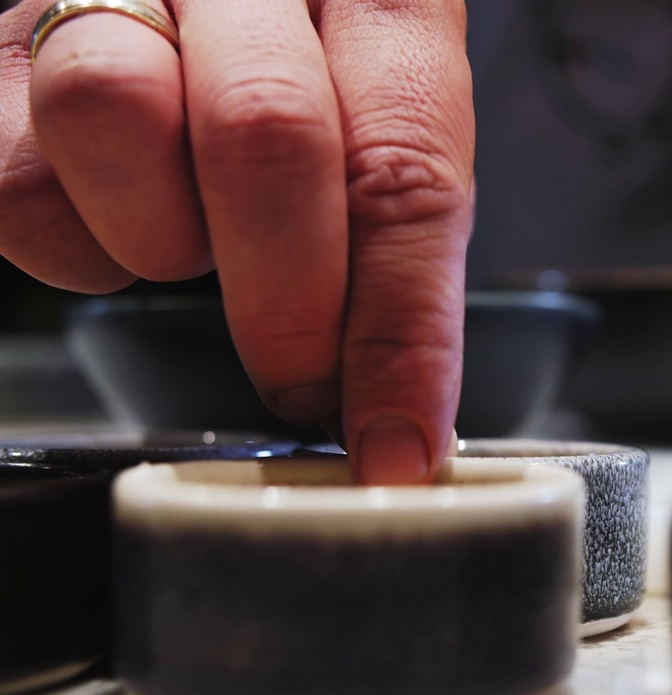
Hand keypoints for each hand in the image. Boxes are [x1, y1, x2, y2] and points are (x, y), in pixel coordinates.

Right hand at [0, 0, 473, 483]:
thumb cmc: (318, 67)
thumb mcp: (388, 119)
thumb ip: (393, 228)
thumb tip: (398, 413)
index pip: (405, 166)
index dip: (402, 328)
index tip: (396, 446)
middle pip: (267, 137)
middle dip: (289, 308)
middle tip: (302, 388)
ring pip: (110, 111)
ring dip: (163, 234)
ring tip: (194, 235)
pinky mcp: (5, 45)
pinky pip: (14, 178)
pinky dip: (78, 240)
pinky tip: (121, 213)